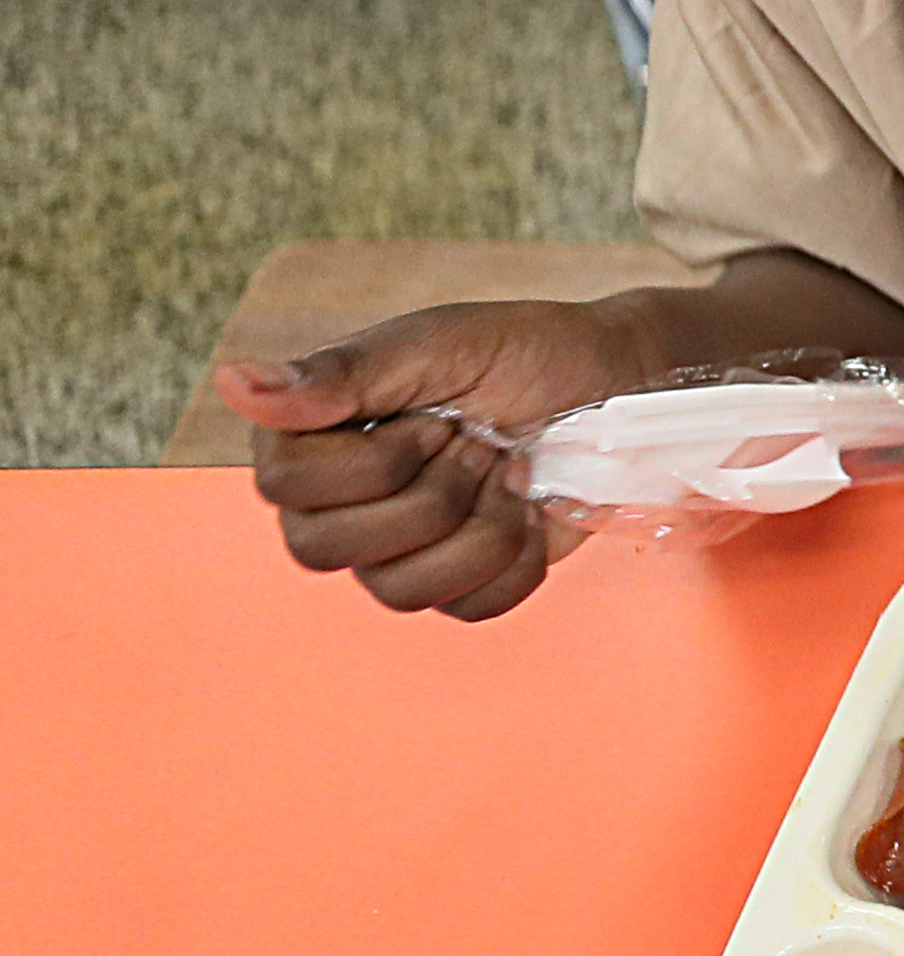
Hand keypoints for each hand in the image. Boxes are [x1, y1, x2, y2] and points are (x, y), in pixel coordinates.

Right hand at [216, 300, 648, 618]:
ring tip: (508, 472)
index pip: (284, 491)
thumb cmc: (527, 352)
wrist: (619, 387)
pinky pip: (467, 610)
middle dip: (429, 496)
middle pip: (326, 550)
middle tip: (478, 443)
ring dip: (479, 528)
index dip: (375, 463)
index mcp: (315, 436)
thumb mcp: (438, 345)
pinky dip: (517, 561)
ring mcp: (397, 548)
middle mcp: (340, 500)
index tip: (433, 417)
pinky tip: (531, 512)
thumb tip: (232, 383)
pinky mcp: (461, 581)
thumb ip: (339, 373)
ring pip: (398, 592)